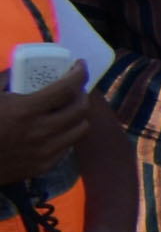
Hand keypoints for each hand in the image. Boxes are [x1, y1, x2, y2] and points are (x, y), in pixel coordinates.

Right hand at [0, 63, 90, 185]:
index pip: (67, 88)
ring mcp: (44, 151)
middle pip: (80, 109)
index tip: (80, 65)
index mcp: (25, 110)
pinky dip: (67, 133)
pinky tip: (57, 127)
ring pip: (81, 129)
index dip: (79, 73)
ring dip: (79, 115)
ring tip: (69, 108)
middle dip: (82, 93)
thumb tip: (22, 68)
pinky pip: (69, 146)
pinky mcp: (44, 166)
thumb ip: (6, 78)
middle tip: (75, 87)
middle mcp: (40, 131)